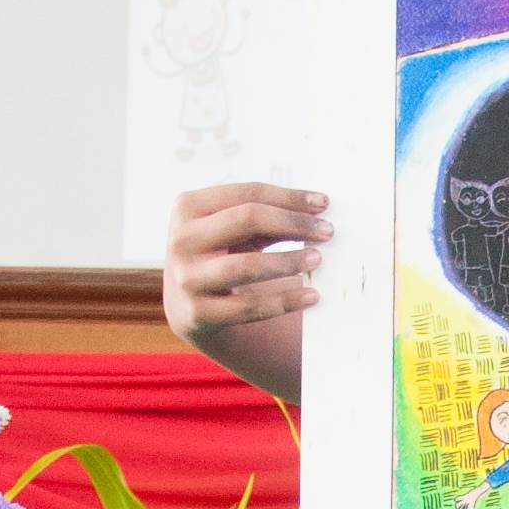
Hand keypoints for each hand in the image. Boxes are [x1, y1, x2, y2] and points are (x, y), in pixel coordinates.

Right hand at [163, 182, 328, 348]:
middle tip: (327, 231)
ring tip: (318, 259)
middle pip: (246, 219)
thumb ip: (268, 217)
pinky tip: (310, 295)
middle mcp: (181, 240)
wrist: (189, 304)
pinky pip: (249, 308)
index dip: (289, 197)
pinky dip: (284, 301)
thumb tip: (316, 210)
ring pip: (246, 265)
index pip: (248, 194)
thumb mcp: (235, 230)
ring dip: (289, 261)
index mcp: (187, 207)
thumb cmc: (221, 254)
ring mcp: (186, 278)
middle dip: (292, 223)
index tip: (324, 203)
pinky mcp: (197, 314)